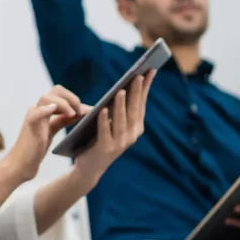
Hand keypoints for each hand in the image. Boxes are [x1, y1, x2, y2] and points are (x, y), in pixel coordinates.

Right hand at [6, 85, 88, 181]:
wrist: (21, 164)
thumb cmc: (35, 149)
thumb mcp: (52, 130)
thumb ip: (64, 119)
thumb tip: (83, 110)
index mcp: (43, 110)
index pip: (60, 94)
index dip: (75, 99)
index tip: (88, 110)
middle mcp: (37, 110)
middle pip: (55, 90)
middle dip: (71, 97)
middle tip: (80, 111)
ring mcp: (32, 117)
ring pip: (46, 97)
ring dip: (63, 103)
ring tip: (73, 114)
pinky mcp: (30, 127)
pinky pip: (36, 114)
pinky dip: (45, 110)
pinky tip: (54, 109)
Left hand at [69, 71, 154, 185]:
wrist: (89, 168)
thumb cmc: (100, 140)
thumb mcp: (113, 124)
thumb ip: (119, 110)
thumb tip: (123, 88)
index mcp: (135, 128)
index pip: (142, 104)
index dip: (146, 88)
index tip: (150, 71)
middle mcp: (131, 136)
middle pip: (134, 110)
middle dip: (136, 92)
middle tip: (138, 75)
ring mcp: (120, 144)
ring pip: (121, 121)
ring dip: (121, 105)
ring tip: (120, 90)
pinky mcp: (105, 149)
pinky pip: (105, 132)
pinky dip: (104, 120)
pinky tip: (102, 109)